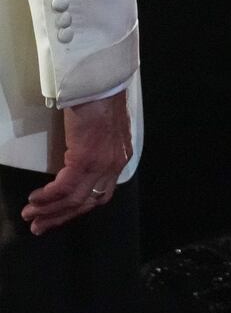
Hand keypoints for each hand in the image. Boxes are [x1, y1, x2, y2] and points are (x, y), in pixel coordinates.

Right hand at [20, 90, 130, 234]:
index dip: (78, 208)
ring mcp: (101, 163)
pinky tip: (35, 200)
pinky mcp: (86, 158)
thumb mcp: (105, 132)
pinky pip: (65, 186)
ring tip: (31, 217)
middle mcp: (113, 166)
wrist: (101, 85)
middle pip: (88, 202)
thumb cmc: (99, 102)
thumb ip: (98, 149)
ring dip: (50, 210)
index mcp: (118, 160)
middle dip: (61, 217)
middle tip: (39, 227)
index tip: (60, 216)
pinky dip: (48, 196)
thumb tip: (80, 161)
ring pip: (74, 199)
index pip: (100, 194)